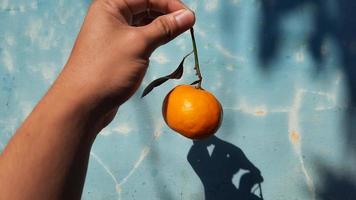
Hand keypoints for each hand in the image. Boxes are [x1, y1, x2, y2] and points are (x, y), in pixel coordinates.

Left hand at [56, 0, 194, 118]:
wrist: (83, 104)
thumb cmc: (107, 69)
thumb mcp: (139, 44)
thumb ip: (165, 27)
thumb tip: (188, 15)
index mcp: (110, 6)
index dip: (169, 3)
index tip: (189, 17)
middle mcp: (110, 16)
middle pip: (145, 6)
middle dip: (166, 13)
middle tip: (187, 24)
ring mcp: (113, 35)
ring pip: (143, 23)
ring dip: (161, 26)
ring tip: (179, 32)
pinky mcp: (118, 51)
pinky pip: (140, 38)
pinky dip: (154, 38)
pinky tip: (164, 42)